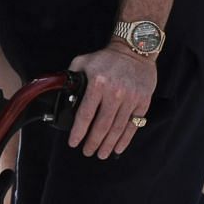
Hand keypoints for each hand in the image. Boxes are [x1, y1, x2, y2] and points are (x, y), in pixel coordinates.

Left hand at [66, 42, 158, 157]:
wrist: (135, 50)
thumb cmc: (106, 58)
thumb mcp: (83, 62)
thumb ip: (70, 78)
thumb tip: (61, 95)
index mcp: (97, 83)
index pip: (85, 114)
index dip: (78, 132)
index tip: (73, 143)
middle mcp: (115, 93)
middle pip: (102, 126)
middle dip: (93, 143)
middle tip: (87, 152)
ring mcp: (131, 98)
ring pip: (117, 129)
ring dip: (108, 145)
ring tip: (101, 154)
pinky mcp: (143, 102)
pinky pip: (133, 125)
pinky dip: (125, 140)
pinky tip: (118, 148)